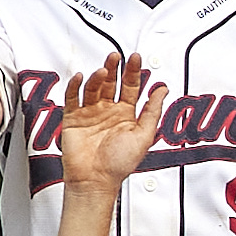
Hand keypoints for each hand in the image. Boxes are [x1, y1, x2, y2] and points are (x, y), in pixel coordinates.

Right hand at [56, 52, 165, 194]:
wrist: (96, 180)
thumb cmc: (119, 163)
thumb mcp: (144, 135)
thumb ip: (152, 110)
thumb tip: (163, 89)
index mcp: (126, 114)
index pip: (130, 86)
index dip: (133, 71)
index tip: (136, 57)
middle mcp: (108, 111)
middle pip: (111, 83)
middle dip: (114, 69)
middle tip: (116, 56)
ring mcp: (90, 113)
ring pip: (93, 88)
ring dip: (97, 78)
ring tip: (103, 71)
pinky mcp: (73, 118)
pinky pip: (72, 98)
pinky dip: (75, 86)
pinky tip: (80, 77)